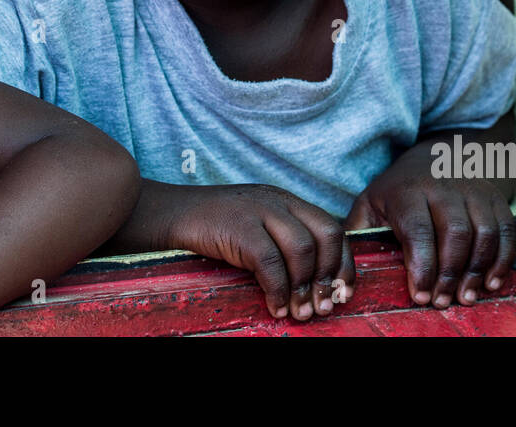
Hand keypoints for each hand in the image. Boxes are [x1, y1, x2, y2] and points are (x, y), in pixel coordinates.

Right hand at [165, 184, 355, 320]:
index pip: (331, 228)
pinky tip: (276, 307)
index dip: (344, 263)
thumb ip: (283, 242)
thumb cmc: (214, 227)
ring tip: (300, 313)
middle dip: (330, 275)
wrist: (171, 213)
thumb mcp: (256, 226)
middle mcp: (278, 201)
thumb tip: (314, 286)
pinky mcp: (240, 226)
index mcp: (287, 201)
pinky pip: (270, 262)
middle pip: (326, 235)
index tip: (344, 292)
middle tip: (325, 307)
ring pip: (302, 249)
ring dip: (305, 288)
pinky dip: (278, 290)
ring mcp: (259, 210)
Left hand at [346, 151, 515, 308]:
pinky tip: (490, 282)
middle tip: (443, 302)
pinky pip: (507, 230)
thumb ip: (359, 233)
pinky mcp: (494, 197)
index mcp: (407, 190)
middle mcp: (443, 186)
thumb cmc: (398, 191)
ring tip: (466, 296)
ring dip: (478, 270)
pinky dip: (503, 259)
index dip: (422, 266)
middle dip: (450, 273)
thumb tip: (345, 267)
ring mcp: (473, 190)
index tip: (421, 295)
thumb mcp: (371, 203)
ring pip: (484, 233)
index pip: (418, 229)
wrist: (435, 155)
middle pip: (456, 233)